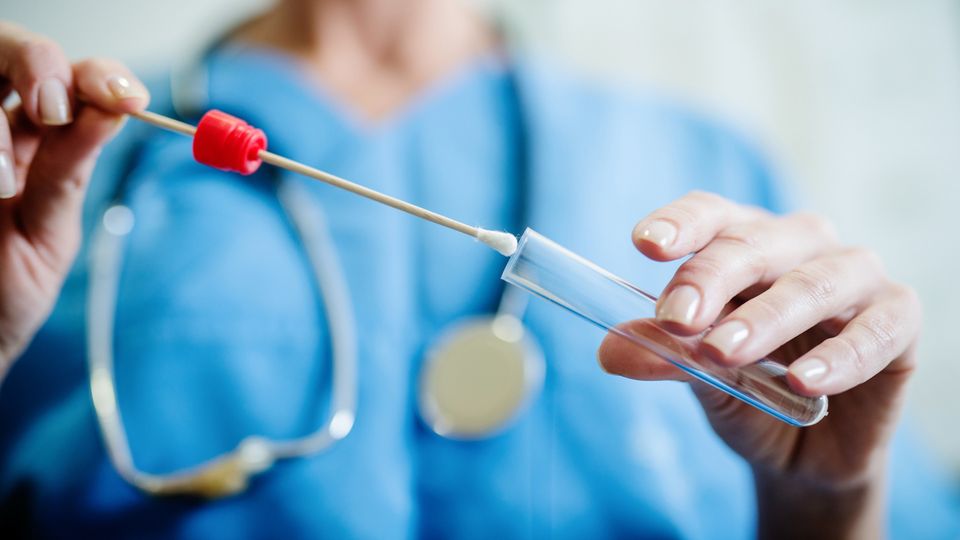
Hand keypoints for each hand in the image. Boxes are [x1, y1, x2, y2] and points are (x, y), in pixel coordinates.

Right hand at [0, 22, 148, 377]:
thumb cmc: (3, 291)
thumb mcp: (48, 231)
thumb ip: (69, 170)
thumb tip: (115, 109)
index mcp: (39, 143)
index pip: (72, 80)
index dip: (99, 75)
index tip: (125, 97)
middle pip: (7, 51)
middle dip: (36, 65)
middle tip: (54, 109)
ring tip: (2, 183)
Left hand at [598, 191, 920, 537]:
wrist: (804, 455)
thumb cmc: (748, 393)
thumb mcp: (700, 378)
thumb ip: (665, 357)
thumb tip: (609, 351)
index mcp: (745, 244)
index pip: (712, 215)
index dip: (681, 223)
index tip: (645, 244)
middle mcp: (800, 246)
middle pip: (754, 242)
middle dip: (711, 277)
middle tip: (677, 319)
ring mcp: (855, 278)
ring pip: (813, 282)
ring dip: (766, 318)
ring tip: (724, 353)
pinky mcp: (899, 321)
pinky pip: (875, 330)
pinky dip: (838, 356)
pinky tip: (801, 382)